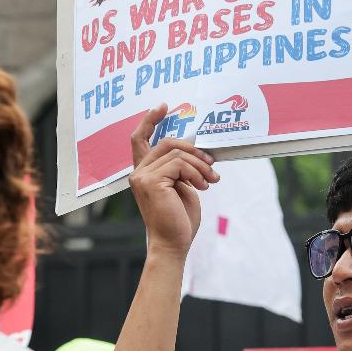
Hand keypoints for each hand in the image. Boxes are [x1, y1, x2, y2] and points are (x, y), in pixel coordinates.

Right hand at [129, 105, 219, 257]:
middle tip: (213, 164)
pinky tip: (204, 187)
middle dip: (195, 150)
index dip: (150, 121)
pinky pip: (179, 164)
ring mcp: (142, 177)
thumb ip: (182, 168)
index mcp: (145, 173)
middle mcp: (139, 172)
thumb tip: (199, 151)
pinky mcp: (150, 182)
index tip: (163, 107)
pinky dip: (196, 173)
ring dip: (201, 166)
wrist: (174, 242)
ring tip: (212, 180)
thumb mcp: (184, 187)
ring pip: (177, 153)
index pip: (140, 140)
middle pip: (168, 143)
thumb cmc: (180, 219)